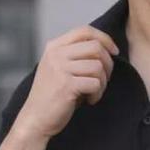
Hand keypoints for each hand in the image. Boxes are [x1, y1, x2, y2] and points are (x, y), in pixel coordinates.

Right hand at [17, 25, 119, 139]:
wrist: (35, 119)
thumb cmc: (53, 96)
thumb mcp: (60, 68)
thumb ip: (77, 56)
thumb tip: (107, 49)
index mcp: (54, 47)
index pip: (84, 30)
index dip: (105, 39)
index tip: (114, 52)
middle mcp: (56, 54)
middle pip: (96, 47)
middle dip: (108, 64)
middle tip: (103, 80)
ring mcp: (60, 68)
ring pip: (98, 66)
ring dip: (102, 83)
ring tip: (92, 93)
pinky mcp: (66, 85)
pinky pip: (95, 83)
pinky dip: (97, 94)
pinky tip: (89, 101)